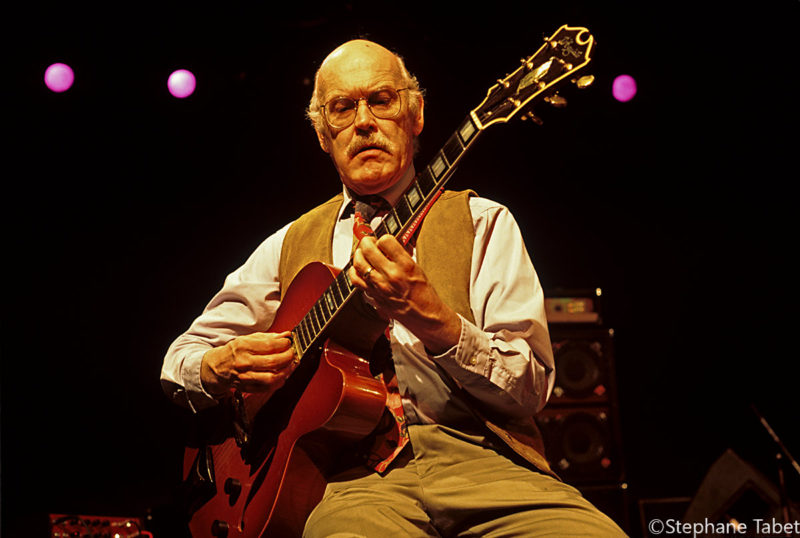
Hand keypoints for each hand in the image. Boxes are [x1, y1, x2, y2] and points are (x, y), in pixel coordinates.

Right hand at [200, 331, 296, 396]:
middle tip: (292, 354)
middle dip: (288, 357)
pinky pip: (267, 388)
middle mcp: (244, 362)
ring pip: (271, 377)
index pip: (270, 345)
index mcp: (244, 347)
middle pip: (273, 362)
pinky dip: (278, 383)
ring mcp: (245, 377)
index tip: (288, 343)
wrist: (215, 368)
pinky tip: (281, 376)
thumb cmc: (233, 352)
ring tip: (289, 366)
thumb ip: (267, 337)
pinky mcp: (247, 387)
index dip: (284, 344)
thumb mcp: (247, 339)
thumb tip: (285, 335)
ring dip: (285, 372)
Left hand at [349, 235, 460, 353]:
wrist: (424, 316)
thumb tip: (391, 244)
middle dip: (367, 241)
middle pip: (368, 249)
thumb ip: (403, 255)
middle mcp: (391, 275)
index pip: (386, 240)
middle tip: (369, 242)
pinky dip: (354, 271)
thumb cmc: (424, 295)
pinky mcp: (374, 295)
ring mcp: (380, 286)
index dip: (383, 238)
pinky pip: (356, 279)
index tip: (384, 241)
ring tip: (363, 253)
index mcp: (406, 265)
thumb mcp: (418, 269)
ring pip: (358, 262)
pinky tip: (358, 268)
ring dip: (358, 254)